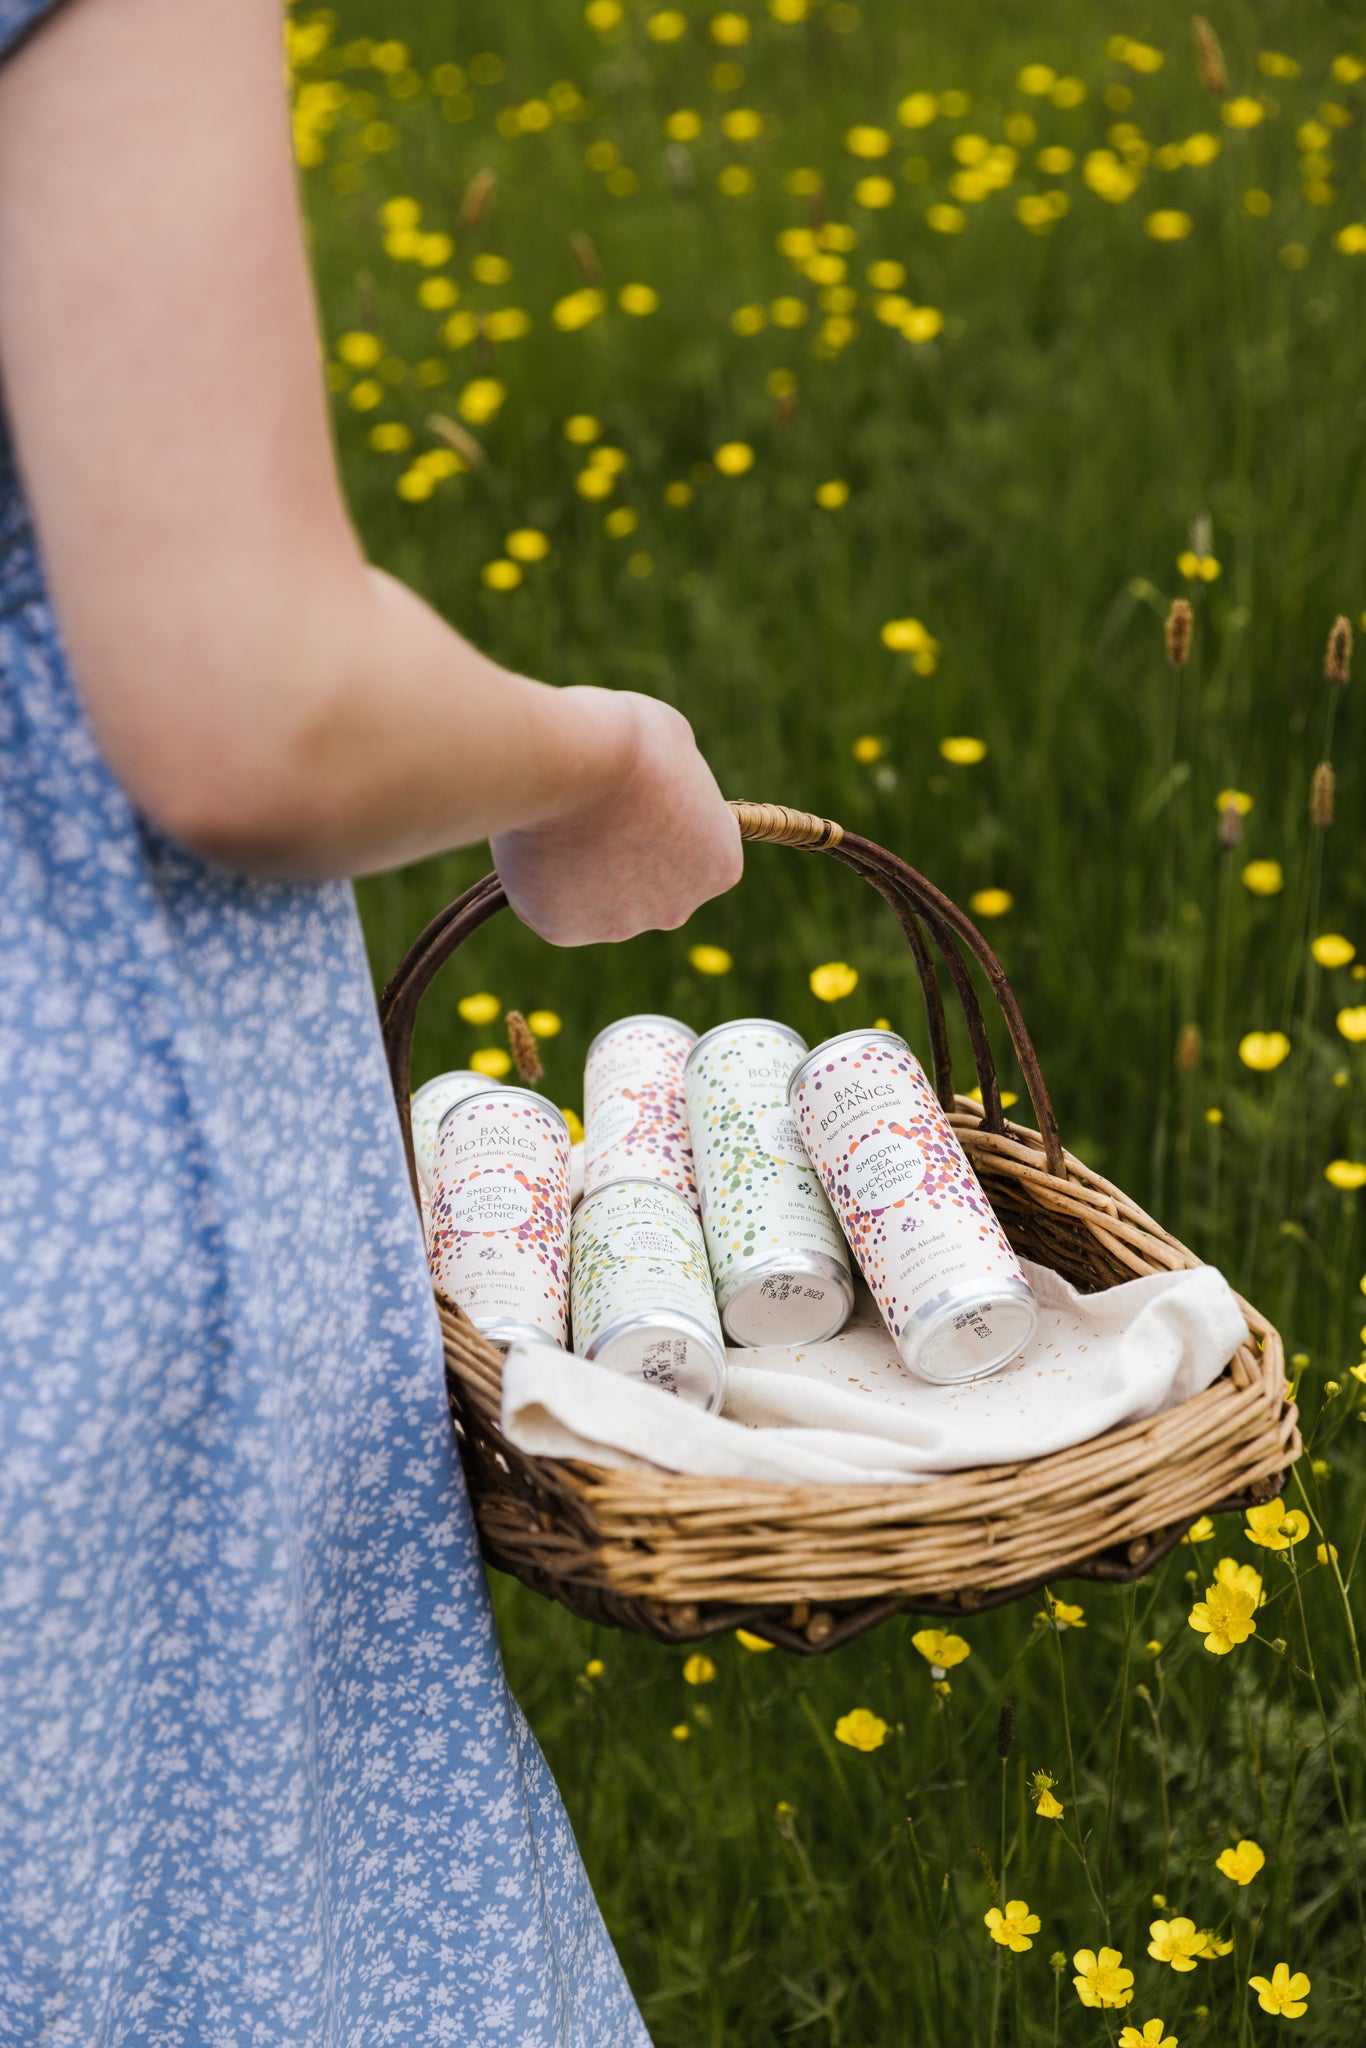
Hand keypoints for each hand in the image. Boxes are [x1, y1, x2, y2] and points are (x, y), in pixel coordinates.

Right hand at [492, 692, 742, 945]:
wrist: (569, 762)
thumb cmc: (630, 744)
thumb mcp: (678, 753)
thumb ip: (676, 793)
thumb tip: (657, 797)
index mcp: (719, 868)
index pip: (694, 856)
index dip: (664, 826)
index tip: (639, 798)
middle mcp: (677, 909)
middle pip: (648, 887)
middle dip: (625, 858)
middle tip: (594, 811)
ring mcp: (620, 925)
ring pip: (598, 899)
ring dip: (582, 871)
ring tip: (562, 819)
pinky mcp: (565, 929)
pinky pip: (554, 905)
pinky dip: (543, 880)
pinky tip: (538, 843)